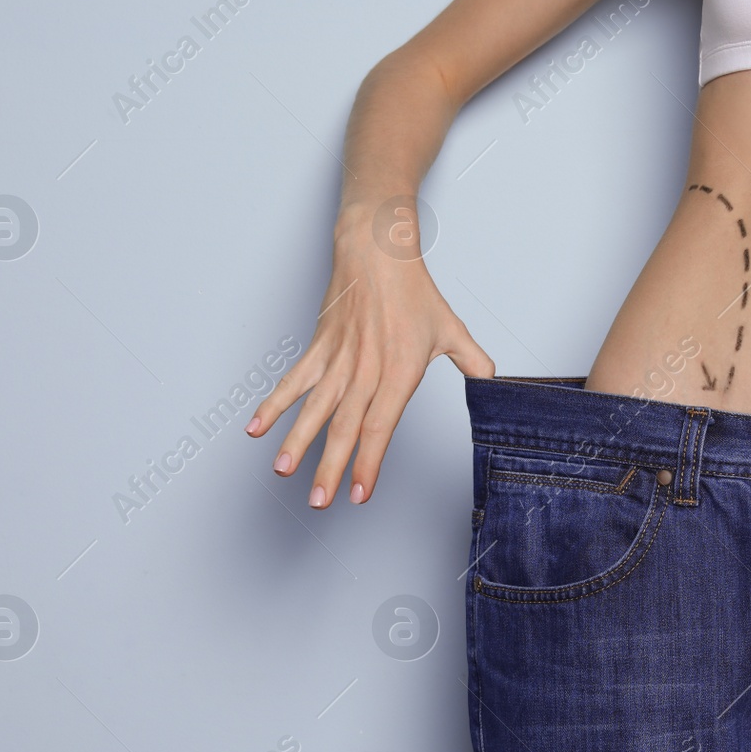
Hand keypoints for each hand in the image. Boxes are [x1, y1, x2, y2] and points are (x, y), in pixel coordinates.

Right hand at [244, 198, 494, 505]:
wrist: (377, 250)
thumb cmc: (414, 291)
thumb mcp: (452, 329)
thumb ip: (474, 362)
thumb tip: (494, 384)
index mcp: (401, 370)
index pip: (381, 425)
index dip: (368, 461)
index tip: (359, 493)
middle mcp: (367, 368)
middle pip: (345, 425)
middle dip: (331, 467)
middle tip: (319, 501)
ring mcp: (340, 358)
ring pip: (316, 407)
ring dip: (296, 441)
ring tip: (282, 471)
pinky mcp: (320, 346)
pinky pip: (294, 380)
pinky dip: (273, 404)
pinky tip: (256, 428)